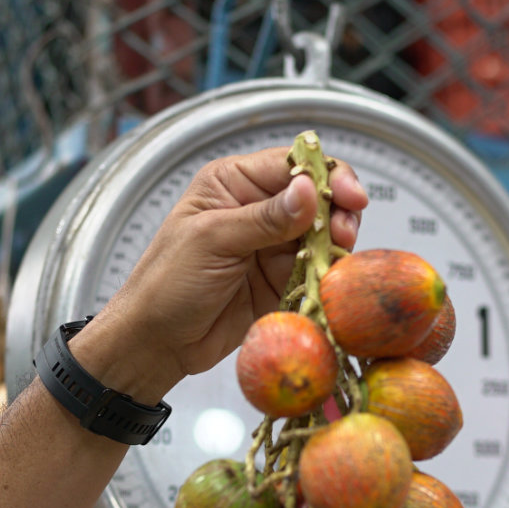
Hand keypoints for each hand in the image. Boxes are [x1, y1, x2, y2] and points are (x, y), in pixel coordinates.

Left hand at [81, 147, 368, 395]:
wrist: (157, 343)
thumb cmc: (167, 284)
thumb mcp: (214, 241)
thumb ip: (265, 218)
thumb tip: (309, 191)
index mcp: (232, 183)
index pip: (290, 164)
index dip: (325, 175)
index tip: (350, 196)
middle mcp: (255, 208)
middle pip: (315, 196)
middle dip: (337, 211)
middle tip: (344, 232)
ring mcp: (271, 245)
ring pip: (322, 233)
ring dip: (336, 243)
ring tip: (338, 256)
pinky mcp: (281, 279)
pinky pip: (317, 268)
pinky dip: (329, 271)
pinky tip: (330, 277)